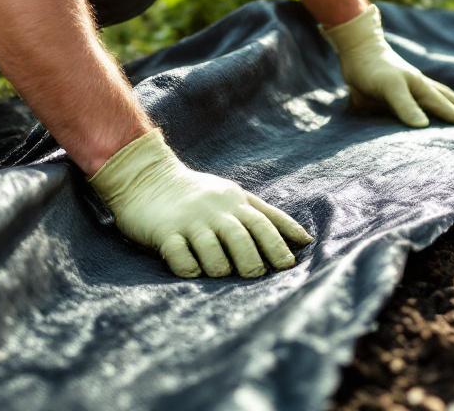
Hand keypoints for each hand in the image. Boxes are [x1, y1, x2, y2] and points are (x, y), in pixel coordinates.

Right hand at [88, 127, 313, 277]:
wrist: (147, 178)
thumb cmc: (200, 194)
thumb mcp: (236, 197)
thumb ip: (269, 217)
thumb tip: (306, 240)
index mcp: (235, 203)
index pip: (263, 224)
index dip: (277, 246)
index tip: (287, 266)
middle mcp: (214, 211)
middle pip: (240, 238)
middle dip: (251, 261)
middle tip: (254, 275)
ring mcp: (188, 221)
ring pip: (211, 250)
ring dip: (220, 268)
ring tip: (221, 274)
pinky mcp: (163, 232)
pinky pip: (178, 255)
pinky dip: (188, 268)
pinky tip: (193, 272)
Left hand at [318, 3, 453, 127]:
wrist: (356, 50)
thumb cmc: (373, 68)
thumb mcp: (390, 87)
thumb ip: (405, 105)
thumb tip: (424, 126)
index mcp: (420, 87)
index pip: (442, 105)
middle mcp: (416, 87)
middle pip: (444, 97)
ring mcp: (405, 87)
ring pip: (431, 97)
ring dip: (445, 105)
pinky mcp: (391, 91)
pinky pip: (413, 101)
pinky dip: (423, 106)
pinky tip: (419, 110)